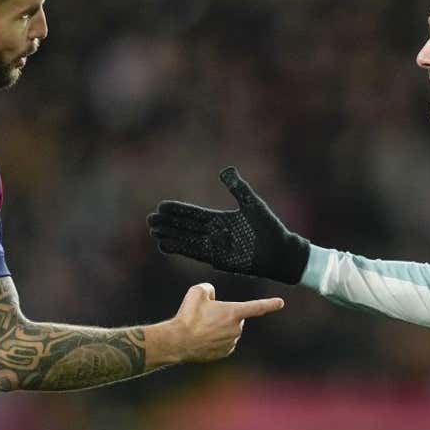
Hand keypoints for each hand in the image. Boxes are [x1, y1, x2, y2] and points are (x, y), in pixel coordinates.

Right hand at [147, 167, 309, 283]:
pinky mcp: (217, 259)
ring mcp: (215, 247)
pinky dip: (179, 248)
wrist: (279, 252)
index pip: (193, 214)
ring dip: (170, 236)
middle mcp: (214, 233)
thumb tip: (225, 169)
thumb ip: (237, 188)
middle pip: (185, 227)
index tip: (161, 206)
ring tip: (153, 232)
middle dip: (168, 224)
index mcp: (221, 220)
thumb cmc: (269, 228)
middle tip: (150, 219)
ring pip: (186, 240)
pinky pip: (194, 252)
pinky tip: (165, 245)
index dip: (177, 211)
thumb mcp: (251, 204)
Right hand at [167, 282, 284, 362]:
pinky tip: (202, 338)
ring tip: (201, 328)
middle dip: (225, 315)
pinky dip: (216, 339)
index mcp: (234, 312)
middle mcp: (237, 328)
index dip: (270, 303)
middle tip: (205, 316)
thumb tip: (213, 296)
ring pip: (229, 330)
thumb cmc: (188, 315)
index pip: (257, 307)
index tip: (280, 303)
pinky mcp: (225, 352)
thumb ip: (210, 289)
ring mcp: (231, 342)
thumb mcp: (197, 291)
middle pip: (235, 318)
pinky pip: (224, 342)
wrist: (178, 340)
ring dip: (219, 327)